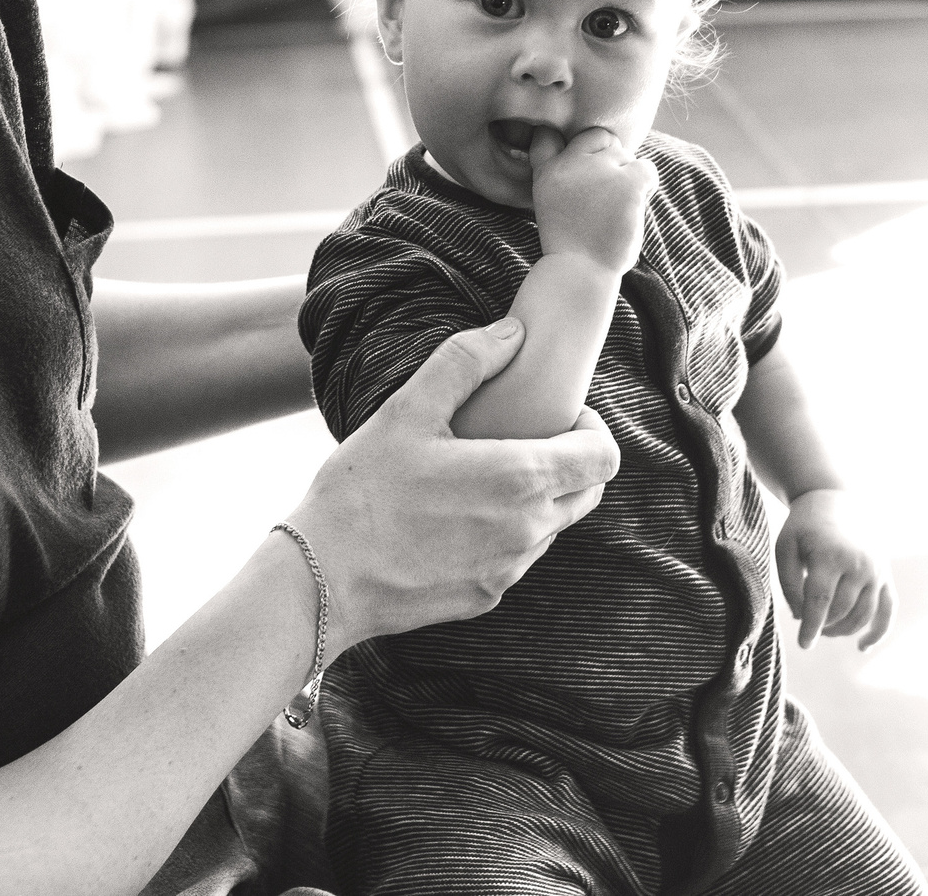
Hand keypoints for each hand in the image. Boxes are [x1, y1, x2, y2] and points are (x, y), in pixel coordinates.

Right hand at [289, 317, 620, 650]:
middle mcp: (528, 530)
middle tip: (523, 440)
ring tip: (481, 475)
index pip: (604, 458)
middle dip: (571, 461)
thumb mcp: (407, 409)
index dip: (593, 429)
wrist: (323, 580)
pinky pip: (518, 557)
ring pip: (553, 526)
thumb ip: (465, 361)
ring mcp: (510, 570)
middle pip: (589, 493)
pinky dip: (506, 531)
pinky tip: (456, 516)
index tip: (560, 416)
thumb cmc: (362, 489)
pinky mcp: (486, 596)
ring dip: (537, 498)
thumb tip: (513, 331)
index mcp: (519, 478)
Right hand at [529, 125, 657, 273]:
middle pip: (600, 137)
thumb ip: (565, 174)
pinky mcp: (627, 183)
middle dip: (609, 157)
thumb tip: (602, 149)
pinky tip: (637, 202)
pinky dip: (648, 183)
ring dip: (628, 176)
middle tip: (609, 191)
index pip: (551, 134)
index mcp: (548, 171)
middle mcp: (571, 164)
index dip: (572, 145)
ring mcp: (600, 171)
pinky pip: (647, 168)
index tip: (583, 166)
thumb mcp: (551, 203)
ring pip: (626, 155)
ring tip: (620, 206)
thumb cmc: (572, 243)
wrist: (581, 271)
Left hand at [774, 489, 894, 650]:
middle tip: (807, 623)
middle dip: (822, 624)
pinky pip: (888, 610)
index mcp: (830, 556)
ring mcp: (876, 571)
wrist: (835, 500)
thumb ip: (790, 584)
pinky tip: (862, 647)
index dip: (812, 626)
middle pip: (841, 611)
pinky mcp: (885, 575)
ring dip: (842, 630)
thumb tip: (802, 617)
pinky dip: (878, 632)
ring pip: (863, 615)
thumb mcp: (786, 548)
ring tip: (825, 629)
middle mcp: (859, 565)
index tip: (804, 644)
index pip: (821, 601)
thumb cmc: (804, 527)